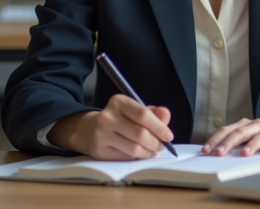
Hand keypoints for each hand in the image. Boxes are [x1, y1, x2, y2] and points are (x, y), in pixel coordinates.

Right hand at [48, 94, 173, 159]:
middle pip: (140, 134)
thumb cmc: (122, 119)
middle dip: (156, 142)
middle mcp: (107, 116)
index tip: (168, 135)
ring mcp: (101, 134)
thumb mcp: (137, 111)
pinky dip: (138, 158)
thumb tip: (165, 114)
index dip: (159, 127)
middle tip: (161, 145)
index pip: (143, 115)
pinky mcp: (99, 150)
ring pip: (134, 149)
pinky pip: (126, 158)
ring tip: (152, 150)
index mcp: (119, 102)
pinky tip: (140, 153)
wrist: (92, 130)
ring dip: (148, 152)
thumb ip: (155, 113)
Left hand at [202, 107, 259, 155]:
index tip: (205, 150)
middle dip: (229, 142)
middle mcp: (258, 126)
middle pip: (242, 132)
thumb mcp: (252, 132)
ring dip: (253, 144)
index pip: (228, 129)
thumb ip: (238, 139)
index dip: (216, 139)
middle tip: (219, 153)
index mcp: (247, 125)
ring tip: (245, 154)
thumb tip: (217, 151)